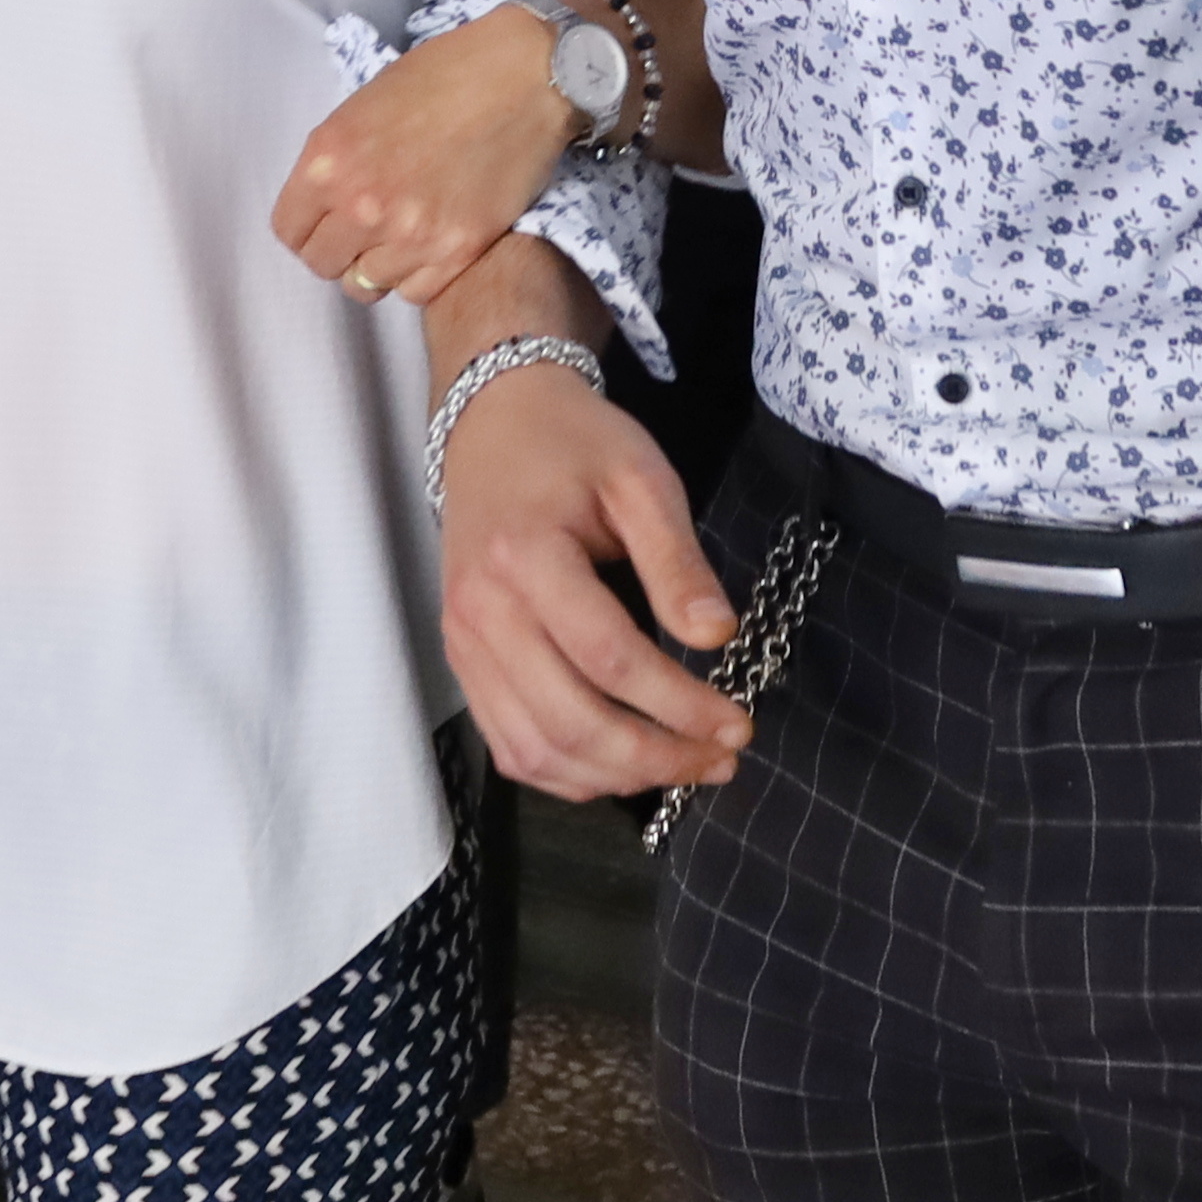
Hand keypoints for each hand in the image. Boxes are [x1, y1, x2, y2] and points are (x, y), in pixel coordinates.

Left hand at [277, 7, 576, 305]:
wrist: (525, 77)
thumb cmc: (447, 75)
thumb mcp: (364, 105)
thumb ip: (337, 159)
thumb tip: (326, 200)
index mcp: (327, 160)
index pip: (288, 232)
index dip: (306, 228)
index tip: (325, 223)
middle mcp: (361, 204)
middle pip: (323, 264)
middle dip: (339, 250)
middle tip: (365, 230)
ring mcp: (409, 234)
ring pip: (366, 286)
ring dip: (378, 264)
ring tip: (402, 235)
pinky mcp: (457, 251)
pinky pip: (414, 293)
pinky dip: (417, 276)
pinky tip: (430, 245)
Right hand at [435, 362, 750, 800]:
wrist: (492, 423)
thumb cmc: (574, 444)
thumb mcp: (641, 478)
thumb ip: (677, 559)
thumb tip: (717, 637)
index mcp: (527, 557)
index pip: (609, 659)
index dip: (679, 704)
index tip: (737, 724)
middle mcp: (482, 612)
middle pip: (569, 721)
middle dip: (656, 756)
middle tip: (721, 760)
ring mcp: (464, 643)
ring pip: (535, 750)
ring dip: (614, 777)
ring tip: (683, 768)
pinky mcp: (463, 661)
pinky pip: (509, 746)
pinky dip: (567, 774)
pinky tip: (622, 767)